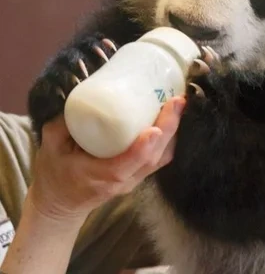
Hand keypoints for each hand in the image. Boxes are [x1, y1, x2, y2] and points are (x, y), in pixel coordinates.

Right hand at [30, 96, 185, 221]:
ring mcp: (135, 179)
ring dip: (175, 131)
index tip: (155, 129)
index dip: (143, 148)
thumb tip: (78, 94)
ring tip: (180, 103)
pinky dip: (171, 137)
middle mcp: (123, 180)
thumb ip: (61, 124)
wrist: (60, 204)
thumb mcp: (50, 149)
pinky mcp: (140, 173)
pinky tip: (174, 115)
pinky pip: (161, 156)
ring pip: (162, 157)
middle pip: (154, 157)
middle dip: (170, 128)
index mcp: (99, 177)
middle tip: (177, 100)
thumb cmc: (55, 175)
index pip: (126, 165)